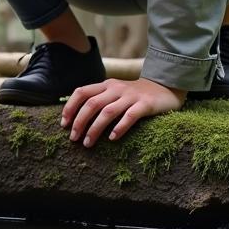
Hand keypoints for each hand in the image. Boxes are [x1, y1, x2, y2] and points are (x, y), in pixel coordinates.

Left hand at [61, 78, 184, 146]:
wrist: (165, 88)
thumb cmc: (134, 95)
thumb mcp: (114, 92)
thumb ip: (98, 99)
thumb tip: (74, 117)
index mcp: (105, 85)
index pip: (81, 92)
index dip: (70, 107)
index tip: (64, 124)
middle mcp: (116, 88)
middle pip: (92, 104)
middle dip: (79, 122)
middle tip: (73, 138)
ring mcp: (131, 96)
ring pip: (108, 112)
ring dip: (95, 128)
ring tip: (88, 143)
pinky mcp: (145, 105)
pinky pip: (130, 116)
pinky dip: (119, 127)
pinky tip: (112, 138)